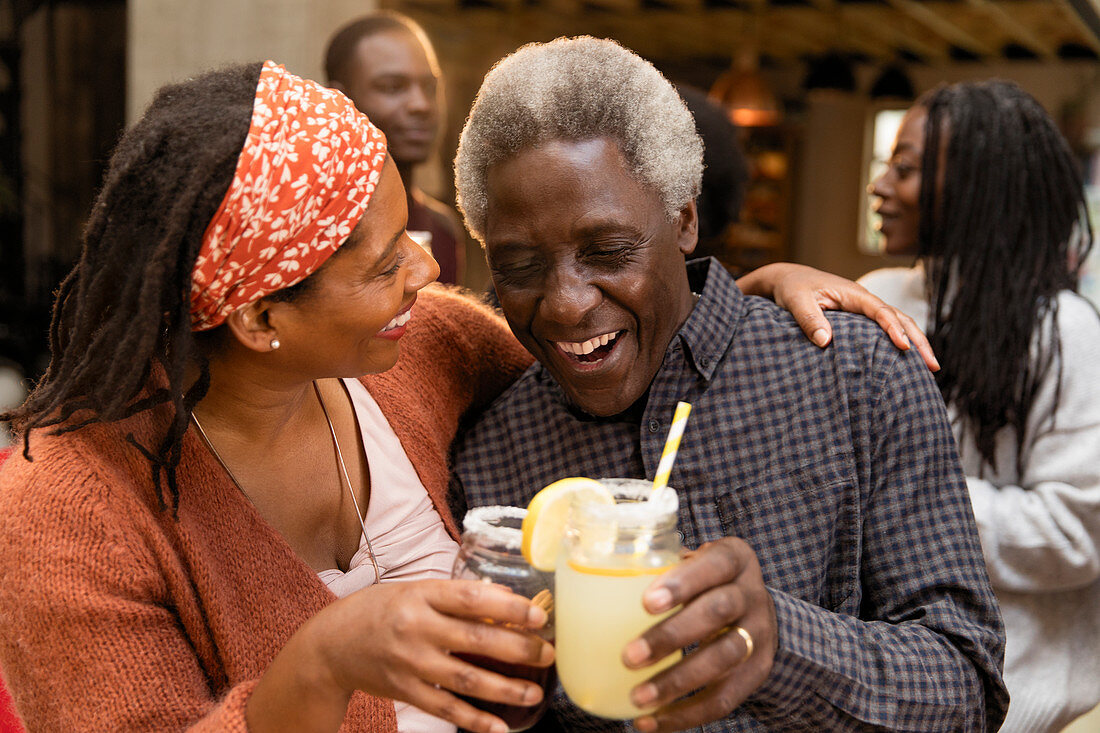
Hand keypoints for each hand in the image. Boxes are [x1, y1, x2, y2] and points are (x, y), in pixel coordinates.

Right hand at [249, 579, 552, 732]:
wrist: (331, 644)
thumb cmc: (380, 610)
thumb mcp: (415, 589)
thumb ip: (457, 595)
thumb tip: (508, 599)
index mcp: (422, 595)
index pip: (472, 598)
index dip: (509, 608)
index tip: (539, 616)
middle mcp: (417, 628)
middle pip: (476, 640)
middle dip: (518, 649)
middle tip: (548, 654)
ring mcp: (410, 663)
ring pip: (466, 679)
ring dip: (505, 689)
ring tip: (535, 692)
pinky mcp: (405, 692)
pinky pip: (446, 709)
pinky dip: (474, 720)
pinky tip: (500, 727)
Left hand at [621, 538, 776, 732]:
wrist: (755, 609)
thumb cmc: (705, 581)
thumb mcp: (694, 563)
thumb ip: (659, 569)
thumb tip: (591, 591)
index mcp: (734, 559)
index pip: (714, 564)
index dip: (683, 583)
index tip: (647, 602)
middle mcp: (752, 594)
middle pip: (717, 612)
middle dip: (671, 636)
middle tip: (629, 656)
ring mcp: (759, 635)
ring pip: (723, 658)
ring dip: (677, 681)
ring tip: (637, 697)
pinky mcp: (757, 672)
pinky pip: (725, 699)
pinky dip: (687, 714)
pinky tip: (653, 722)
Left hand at [736, 263, 938, 370]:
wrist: (788, 280)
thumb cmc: (792, 289)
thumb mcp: (795, 301)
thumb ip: (808, 318)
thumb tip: (826, 341)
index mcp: (853, 294)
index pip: (880, 311)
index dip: (893, 329)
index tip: (904, 347)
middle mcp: (864, 301)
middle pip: (900, 318)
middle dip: (918, 340)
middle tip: (932, 366)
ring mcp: (864, 310)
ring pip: (898, 324)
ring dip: (915, 343)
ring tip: (931, 369)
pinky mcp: (861, 320)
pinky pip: (885, 331)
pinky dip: (900, 344)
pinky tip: (907, 364)